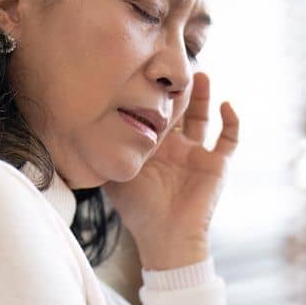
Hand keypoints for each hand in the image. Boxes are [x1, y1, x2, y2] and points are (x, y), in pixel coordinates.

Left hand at [103, 72, 238, 269]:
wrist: (165, 239)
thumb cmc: (138, 211)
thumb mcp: (114, 176)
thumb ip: (103, 153)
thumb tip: (73, 129)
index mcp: (154, 147)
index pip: (154, 113)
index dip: (152, 93)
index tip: (145, 70)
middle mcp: (177, 147)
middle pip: (180, 109)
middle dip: (178, 88)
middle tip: (173, 65)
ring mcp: (198, 155)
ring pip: (204, 117)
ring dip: (204, 97)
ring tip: (201, 75)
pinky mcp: (217, 165)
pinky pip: (230, 139)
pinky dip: (232, 122)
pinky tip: (226, 105)